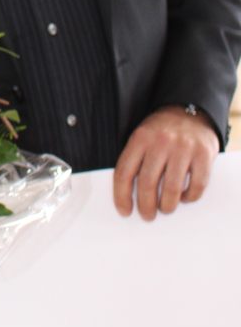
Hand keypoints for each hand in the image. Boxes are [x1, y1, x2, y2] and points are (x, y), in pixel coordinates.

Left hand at [113, 105, 219, 219]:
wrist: (191, 111)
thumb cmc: (163, 130)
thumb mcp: (143, 136)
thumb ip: (136, 159)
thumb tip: (128, 195)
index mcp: (140, 138)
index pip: (124, 172)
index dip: (121, 195)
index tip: (124, 211)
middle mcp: (161, 142)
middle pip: (147, 182)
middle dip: (146, 205)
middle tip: (147, 215)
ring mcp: (183, 147)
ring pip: (171, 188)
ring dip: (167, 206)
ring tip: (165, 209)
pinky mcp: (204, 154)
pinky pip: (196, 185)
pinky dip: (189, 197)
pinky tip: (184, 198)